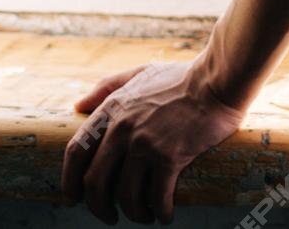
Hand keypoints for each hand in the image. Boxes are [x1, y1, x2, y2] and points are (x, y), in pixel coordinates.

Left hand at [61, 60, 247, 223]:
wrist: (218, 80)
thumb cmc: (182, 78)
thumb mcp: (139, 74)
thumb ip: (107, 86)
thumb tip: (77, 106)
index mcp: (112, 109)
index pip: (76, 151)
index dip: (70, 180)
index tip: (74, 197)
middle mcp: (122, 129)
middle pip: (95, 180)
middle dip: (98, 206)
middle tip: (109, 216)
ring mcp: (145, 143)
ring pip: (125, 194)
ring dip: (133, 213)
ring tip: (144, 216)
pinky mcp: (170, 156)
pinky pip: (157, 196)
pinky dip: (160, 212)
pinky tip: (166, 215)